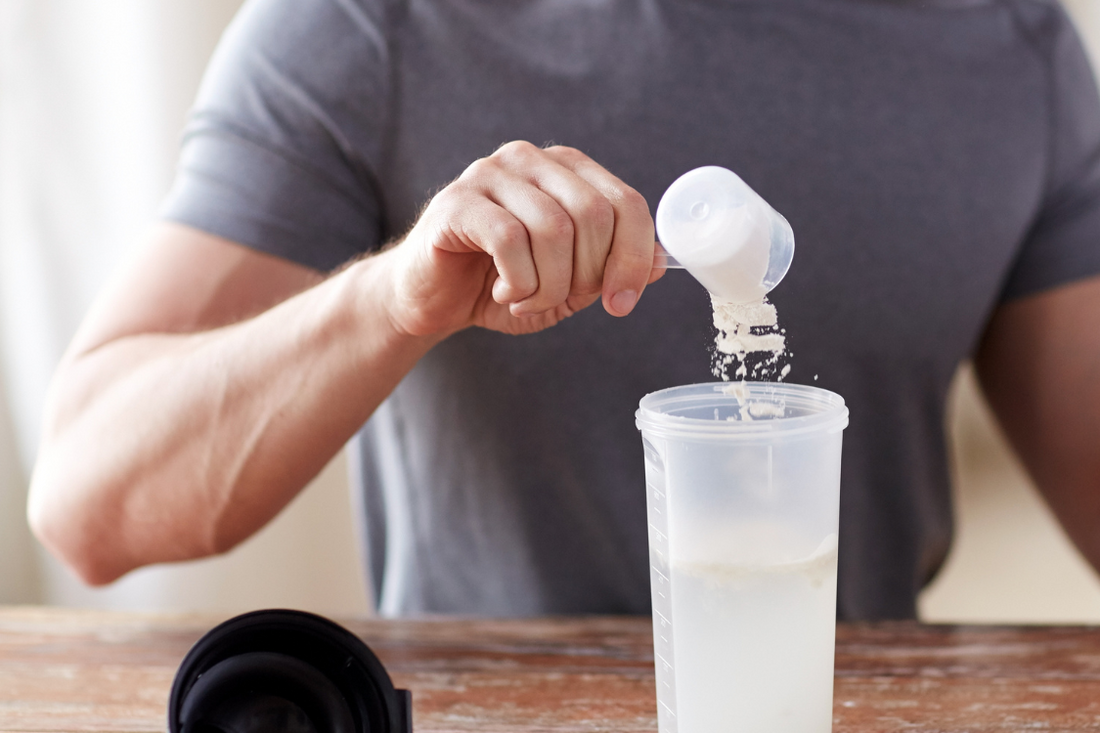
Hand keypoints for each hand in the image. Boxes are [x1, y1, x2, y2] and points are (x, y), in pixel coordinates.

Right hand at [381, 142, 662, 336]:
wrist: (431, 299)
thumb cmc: (501, 286)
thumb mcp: (569, 285)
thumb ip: (611, 270)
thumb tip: (662, 265)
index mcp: (567, 170)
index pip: (626, 203)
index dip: (634, 258)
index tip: (621, 303)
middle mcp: (531, 160)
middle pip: (595, 214)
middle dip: (589, 275)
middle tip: (561, 301)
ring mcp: (490, 174)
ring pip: (553, 230)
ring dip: (549, 285)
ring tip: (527, 300)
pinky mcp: (457, 202)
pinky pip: (510, 240)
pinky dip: (518, 282)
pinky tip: (504, 292)